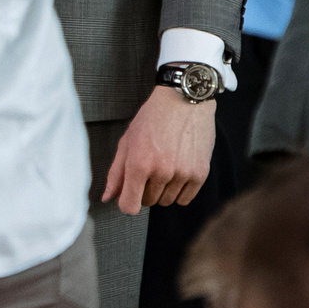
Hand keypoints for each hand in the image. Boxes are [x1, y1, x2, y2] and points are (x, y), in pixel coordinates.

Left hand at [102, 84, 217, 212]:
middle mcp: (161, 171)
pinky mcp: (200, 173)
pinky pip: (185, 199)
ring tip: (164, 166)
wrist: (184, 101)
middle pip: (148, 202)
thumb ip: (116, 173)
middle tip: (148, 168)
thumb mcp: (127, 141)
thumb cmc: (153, 118)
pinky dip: (179, 191)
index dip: (127, 203)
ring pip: (166, 201)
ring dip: (162, 190)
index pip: (130, 206)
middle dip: (144, 190)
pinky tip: (177, 172)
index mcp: (139, 164)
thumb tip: (108, 198)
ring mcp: (183, 174)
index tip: (129, 195)